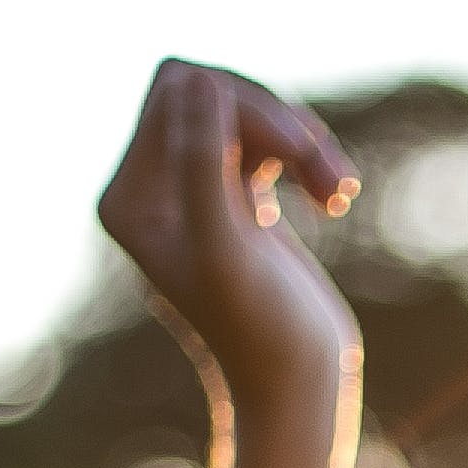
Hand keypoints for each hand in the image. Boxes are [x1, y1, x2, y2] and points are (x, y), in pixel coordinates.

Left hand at [98, 59, 361, 407]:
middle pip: (211, 92)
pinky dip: (306, 158)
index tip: (297, 149)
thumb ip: (202, 163)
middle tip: (323, 171)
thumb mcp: (229, 249)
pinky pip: (266, 139)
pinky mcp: (235, 199)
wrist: (299, 388)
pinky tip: (334, 197)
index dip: (243, 105)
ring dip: (301, 142)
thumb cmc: (263, 333)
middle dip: (275, 121)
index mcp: (129, 198)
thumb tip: (199, 79)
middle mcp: (151, 190)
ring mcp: (193, 193)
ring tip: (338, 192)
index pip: (177, 92)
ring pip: (245, 113)